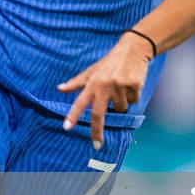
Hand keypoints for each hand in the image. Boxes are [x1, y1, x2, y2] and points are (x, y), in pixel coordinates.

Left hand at [56, 32, 153, 149]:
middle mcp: (105, 86)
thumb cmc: (109, 63)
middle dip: (97, 132)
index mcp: (92, 83)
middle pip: (98, 114)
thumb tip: (60, 89)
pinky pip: (133, 101)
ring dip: (121, 105)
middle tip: (97, 145)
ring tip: (120, 89)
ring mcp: (120, 86)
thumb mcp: (91, 70)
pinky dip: (132, 97)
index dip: (72, 115)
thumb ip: (76, 82)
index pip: (80, 102)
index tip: (66, 127)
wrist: (133, 49)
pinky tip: (130, 85)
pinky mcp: (135, 86)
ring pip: (120, 109)